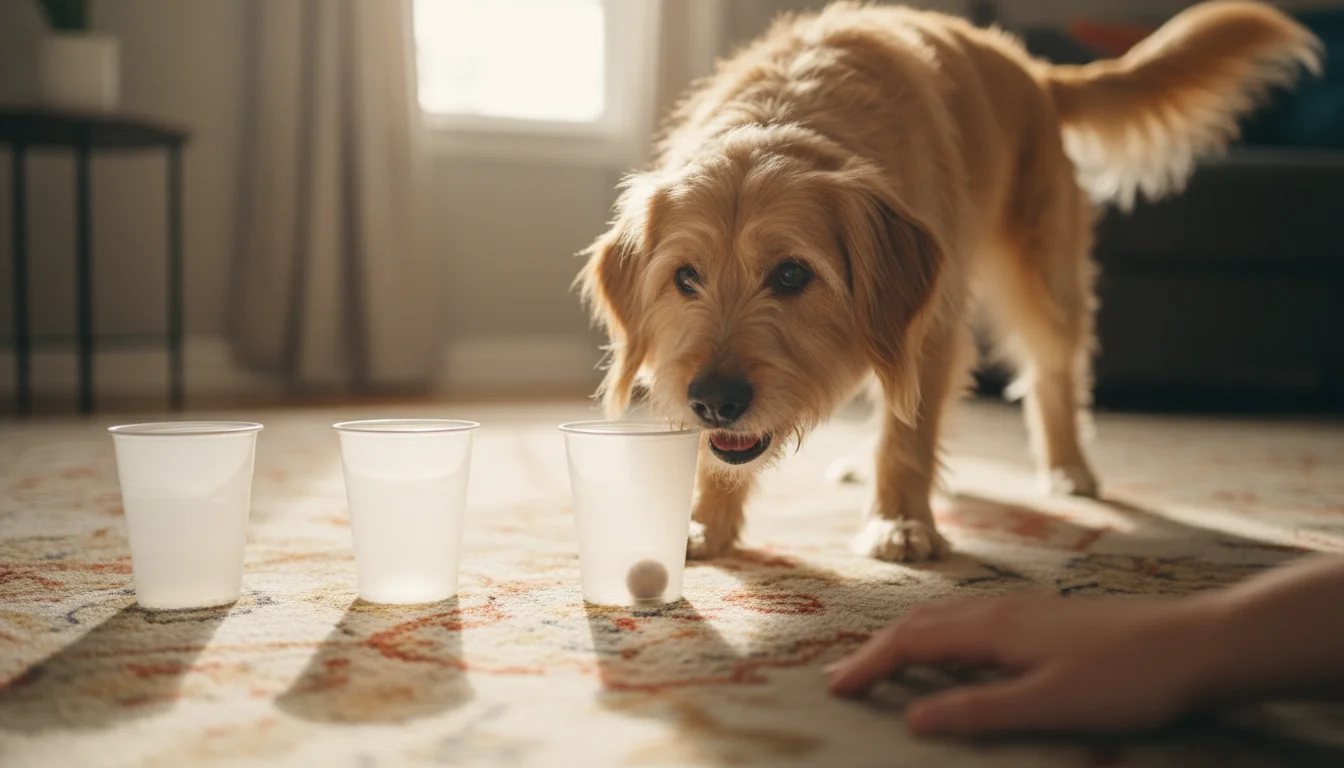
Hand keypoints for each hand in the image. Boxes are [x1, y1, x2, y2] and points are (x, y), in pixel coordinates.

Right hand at [826, 593, 1220, 737]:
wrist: (1196, 644)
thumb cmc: (1126, 679)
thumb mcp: (1048, 705)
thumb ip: (979, 710)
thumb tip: (913, 717)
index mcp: (992, 629)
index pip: (910, 643)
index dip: (869, 665)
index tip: (836, 689)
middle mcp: (1000, 610)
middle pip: (920, 623)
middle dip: (877, 649)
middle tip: (843, 677)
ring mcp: (1024, 610)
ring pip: (946, 618)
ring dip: (906, 639)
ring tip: (884, 662)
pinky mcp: (1046, 617)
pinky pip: (971, 621)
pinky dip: (940, 636)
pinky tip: (954, 653)